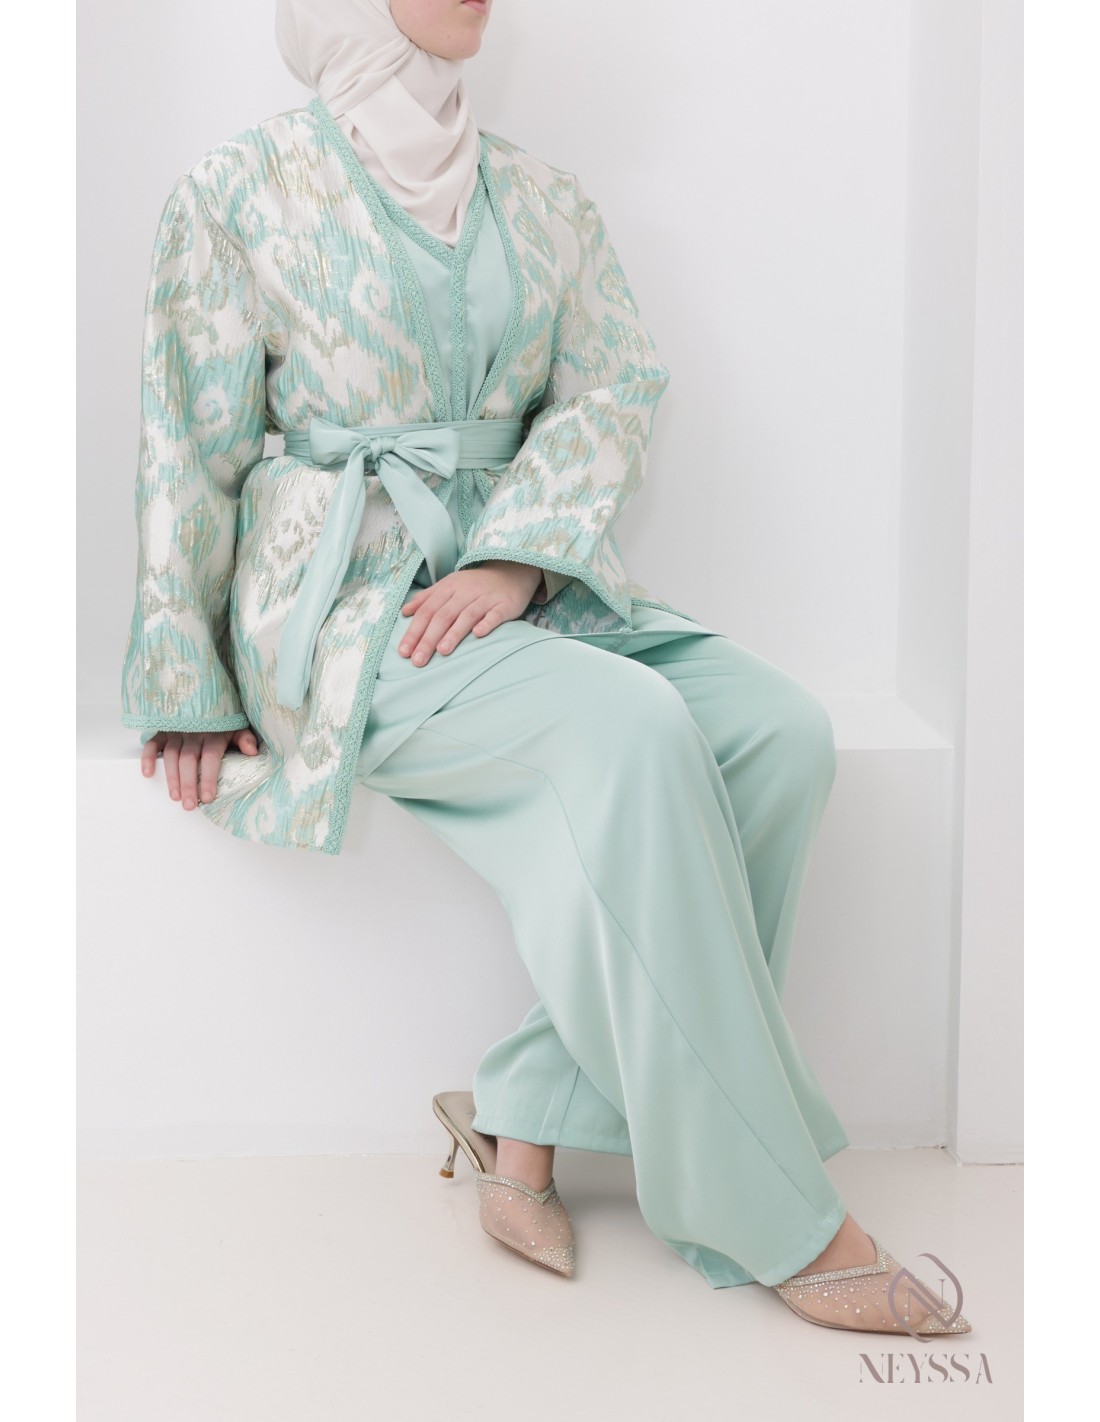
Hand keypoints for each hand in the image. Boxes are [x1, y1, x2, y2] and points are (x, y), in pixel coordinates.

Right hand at [139, 726, 259, 809]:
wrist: (206, 698)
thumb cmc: (222, 721)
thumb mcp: (237, 727)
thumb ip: (245, 738)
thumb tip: (252, 751)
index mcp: (214, 734)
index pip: (211, 757)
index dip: (208, 777)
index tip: (207, 797)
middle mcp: (194, 732)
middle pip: (189, 760)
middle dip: (188, 784)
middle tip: (189, 805)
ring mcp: (176, 731)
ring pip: (171, 755)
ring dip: (171, 777)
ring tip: (175, 797)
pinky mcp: (163, 730)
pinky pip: (152, 742)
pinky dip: (147, 757)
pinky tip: (148, 774)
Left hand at [398, 562, 542, 665]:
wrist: (510, 572)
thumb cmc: (475, 585)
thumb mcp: (449, 585)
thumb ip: (427, 598)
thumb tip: (404, 612)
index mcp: (448, 588)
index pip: (427, 611)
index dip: (414, 631)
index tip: (404, 651)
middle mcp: (465, 592)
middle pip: (443, 616)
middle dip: (428, 639)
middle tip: (418, 660)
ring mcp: (485, 598)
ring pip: (467, 615)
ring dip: (454, 633)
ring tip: (442, 651)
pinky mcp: (504, 604)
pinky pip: (495, 614)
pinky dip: (486, 623)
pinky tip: (478, 635)